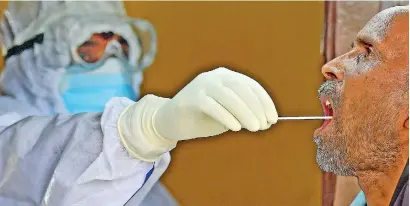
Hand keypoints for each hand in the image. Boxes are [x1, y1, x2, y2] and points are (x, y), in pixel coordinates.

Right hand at [154, 67, 277, 140]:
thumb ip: (244, 114)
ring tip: (255, 128)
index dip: (264, 102)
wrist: (171, 122)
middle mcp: (215, 76)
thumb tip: (265, 120)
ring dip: (245, 113)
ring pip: (228, 96)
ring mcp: (202, 85)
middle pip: (241, 89)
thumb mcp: (228, 115)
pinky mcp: (191, 98)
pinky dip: (226, 117)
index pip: (250, 86)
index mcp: (226, 77)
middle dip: (256, 108)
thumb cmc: (204, 118)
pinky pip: (212, 106)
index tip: (273, 119)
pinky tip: (236, 128)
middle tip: (264, 126)